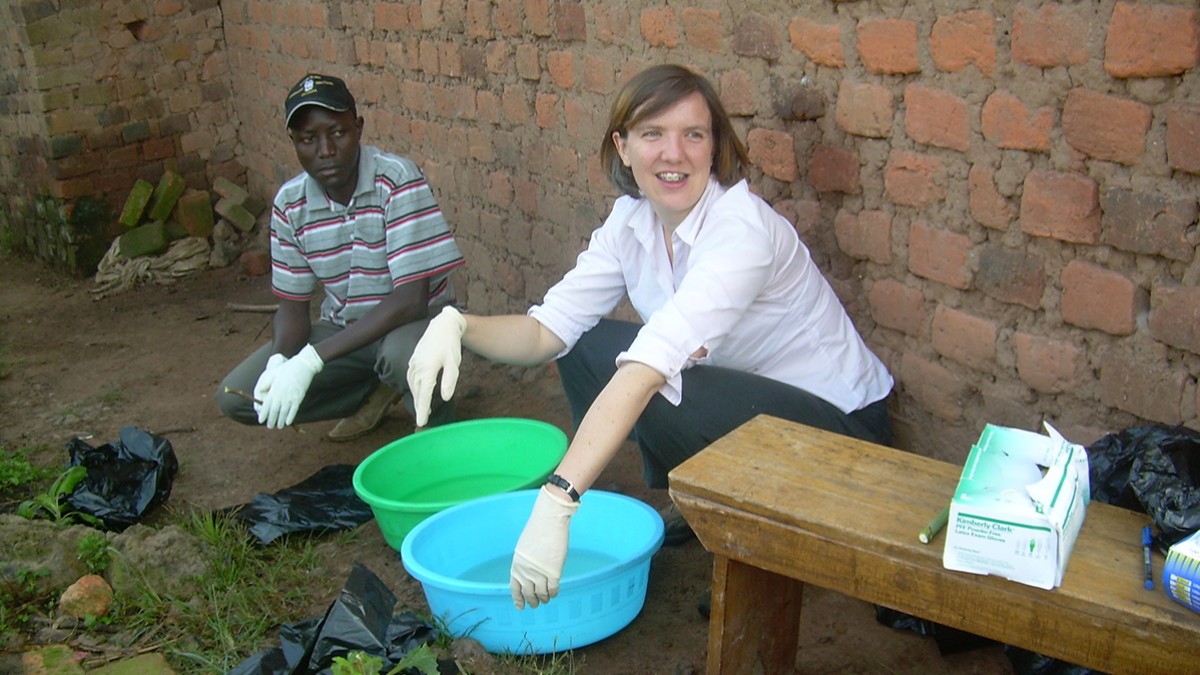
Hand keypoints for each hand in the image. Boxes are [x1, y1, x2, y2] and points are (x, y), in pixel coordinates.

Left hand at [257, 344, 323, 428]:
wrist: (303, 365)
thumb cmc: (288, 368)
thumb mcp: (274, 373)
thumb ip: (267, 382)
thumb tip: (260, 389)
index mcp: (274, 389)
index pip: (266, 405)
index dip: (263, 414)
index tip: (261, 420)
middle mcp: (281, 395)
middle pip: (274, 411)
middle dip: (271, 420)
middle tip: (269, 426)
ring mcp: (290, 397)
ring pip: (284, 413)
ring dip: (280, 421)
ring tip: (278, 426)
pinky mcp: (299, 397)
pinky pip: (294, 410)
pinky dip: (291, 417)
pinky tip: (288, 422)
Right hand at [406, 306, 466, 426]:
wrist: (442, 326)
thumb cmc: (450, 344)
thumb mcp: (453, 363)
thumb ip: (449, 381)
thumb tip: (445, 398)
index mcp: (428, 370)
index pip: (424, 395)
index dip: (423, 410)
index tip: (421, 422)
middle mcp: (418, 368)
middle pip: (417, 392)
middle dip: (419, 407)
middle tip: (421, 421)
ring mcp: (414, 363)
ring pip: (413, 386)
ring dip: (416, 398)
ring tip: (421, 409)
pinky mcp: (413, 360)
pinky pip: (411, 377)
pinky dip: (413, 387)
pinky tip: (417, 391)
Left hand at [510, 485, 578, 608]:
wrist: (549, 520)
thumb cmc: (538, 530)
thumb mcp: (524, 548)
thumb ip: (525, 562)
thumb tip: (530, 574)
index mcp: (517, 564)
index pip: (515, 588)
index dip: (518, 599)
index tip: (520, 606)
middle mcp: (526, 571)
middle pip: (528, 594)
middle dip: (532, 601)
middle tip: (535, 604)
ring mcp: (540, 572)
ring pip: (541, 594)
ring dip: (544, 599)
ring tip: (546, 599)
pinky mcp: (554, 571)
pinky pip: (553, 589)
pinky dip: (554, 593)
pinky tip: (555, 592)